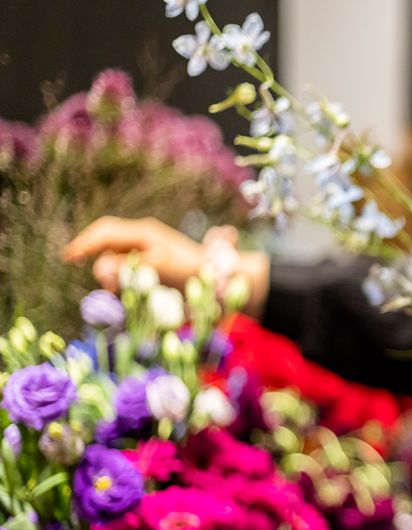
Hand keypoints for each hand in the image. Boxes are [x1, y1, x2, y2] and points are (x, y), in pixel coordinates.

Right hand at [62, 216, 270, 316]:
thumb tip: (100, 269)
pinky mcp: (152, 266)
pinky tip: (128, 294)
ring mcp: (147, 251)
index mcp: (143, 232)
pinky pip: (128, 270)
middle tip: (101, 282)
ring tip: (120, 292)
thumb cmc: (192, 269)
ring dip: (113, 275)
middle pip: (107, 244)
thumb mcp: (158, 266)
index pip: (105, 232)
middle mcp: (143, 238)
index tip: (68, 258)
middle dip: (98, 261)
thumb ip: (129, 267)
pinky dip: (124, 281)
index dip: (84, 243)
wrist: (221, 279)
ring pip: (116, 260)